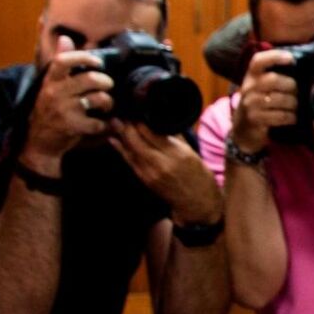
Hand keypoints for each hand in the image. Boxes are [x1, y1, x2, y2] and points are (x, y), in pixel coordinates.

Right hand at [25, 36, 111, 170]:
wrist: (38, 142)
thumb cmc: (48, 110)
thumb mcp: (49, 86)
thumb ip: (60, 64)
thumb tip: (65, 38)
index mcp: (50, 81)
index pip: (63, 61)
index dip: (83, 57)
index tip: (97, 61)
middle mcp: (55, 93)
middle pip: (89, 79)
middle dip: (105, 82)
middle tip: (108, 86)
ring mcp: (64, 110)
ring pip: (98, 99)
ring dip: (108, 102)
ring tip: (107, 105)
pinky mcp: (72, 127)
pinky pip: (99, 122)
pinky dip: (107, 124)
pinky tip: (105, 124)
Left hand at [106, 120, 222, 223]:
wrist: (198, 203)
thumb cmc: (199, 177)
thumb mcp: (191, 153)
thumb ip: (175, 138)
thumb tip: (160, 121)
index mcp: (177, 154)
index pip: (151, 133)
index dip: (140, 120)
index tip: (135, 110)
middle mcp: (161, 164)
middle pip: (136, 141)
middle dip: (126, 126)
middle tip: (121, 113)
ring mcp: (150, 173)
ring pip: (129, 150)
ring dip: (121, 135)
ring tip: (116, 122)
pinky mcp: (144, 179)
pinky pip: (129, 161)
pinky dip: (121, 149)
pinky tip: (114, 139)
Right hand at [233, 49, 298, 152]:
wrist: (243, 130)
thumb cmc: (258, 104)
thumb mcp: (260, 87)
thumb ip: (274, 76)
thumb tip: (299, 66)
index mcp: (251, 76)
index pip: (258, 61)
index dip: (274, 56)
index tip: (291, 58)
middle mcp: (248, 88)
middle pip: (273, 79)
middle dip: (291, 86)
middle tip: (297, 92)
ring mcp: (250, 104)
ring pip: (279, 99)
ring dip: (293, 104)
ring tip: (295, 106)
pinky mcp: (255, 119)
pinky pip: (280, 116)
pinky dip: (290, 117)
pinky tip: (292, 117)